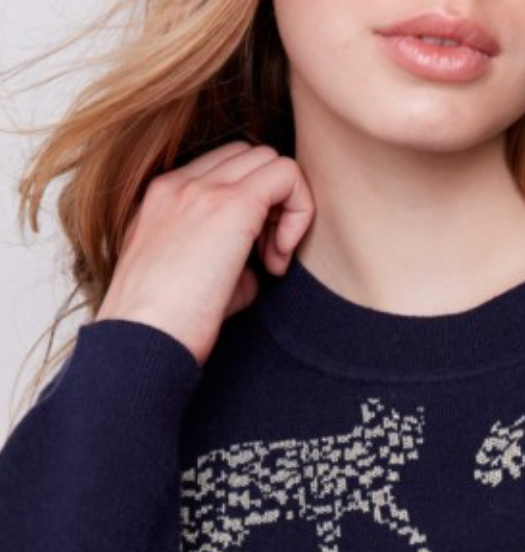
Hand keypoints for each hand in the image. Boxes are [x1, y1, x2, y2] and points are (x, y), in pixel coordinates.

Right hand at [95, 141, 314, 365]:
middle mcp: (180, 183)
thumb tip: (258, 268)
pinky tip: (279, 260)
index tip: (252, 258)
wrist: (142, 339)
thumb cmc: (164, 328)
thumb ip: (226, 264)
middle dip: (270, 203)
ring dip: (284, 207)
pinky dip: (299, 212)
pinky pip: (288, 176)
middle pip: (249, 156)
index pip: (224, 169)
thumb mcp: (191, 284)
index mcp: (164, 197)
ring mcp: (203, 190)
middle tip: (266, 259)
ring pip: (269, 159)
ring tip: (271, 262)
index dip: (252, 207)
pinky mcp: (232, 206)